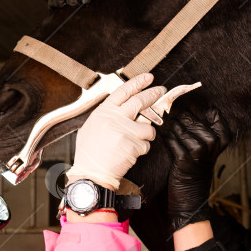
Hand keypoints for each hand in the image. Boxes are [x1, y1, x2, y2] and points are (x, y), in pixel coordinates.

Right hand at [67, 73, 164, 189]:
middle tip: (160, 91)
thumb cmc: (90, 152)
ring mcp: (125, 131)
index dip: (138, 82)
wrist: (91, 173)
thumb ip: (108, 115)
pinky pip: (146, 144)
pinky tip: (130, 152)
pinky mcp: (134, 145)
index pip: (124, 91)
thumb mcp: (92, 126)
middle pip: (140, 101)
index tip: (148, 77)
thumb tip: (123, 107)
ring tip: (135, 141)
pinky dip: (141, 149)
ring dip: (146, 134)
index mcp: (104, 112)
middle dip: (153, 94)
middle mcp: (115, 118)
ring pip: (148, 126)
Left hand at [163, 109, 230, 231]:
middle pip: (196, 123)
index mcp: (221, 142)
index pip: (217, 117)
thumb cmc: (196, 172)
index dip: (204, 111)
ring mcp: (199, 154)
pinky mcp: (184, 162)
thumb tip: (189, 111)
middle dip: (184, 118)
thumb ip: (202, 132)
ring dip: (174, 127)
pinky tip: (164, 135)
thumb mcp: (206, 152)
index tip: (194, 108)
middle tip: (174, 113)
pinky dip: (167, 138)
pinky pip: (173, 143)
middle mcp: (212, 147)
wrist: (191, 200)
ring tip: (168, 123)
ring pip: (184, 131)